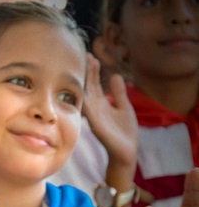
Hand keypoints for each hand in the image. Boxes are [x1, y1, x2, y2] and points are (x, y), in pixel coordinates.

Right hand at [82, 53, 137, 172]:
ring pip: (86, 96)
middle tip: (83, 54)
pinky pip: (88, 111)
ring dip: (83, 82)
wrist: (126, 152)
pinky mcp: (96, 125)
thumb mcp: (124, 107)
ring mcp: (94, 116)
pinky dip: (84, 100)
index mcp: (101, 103)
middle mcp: (94, 108)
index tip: (90, 54)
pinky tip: (83, 89)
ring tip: (81, 67)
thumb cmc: (124, 132)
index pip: (94, 83)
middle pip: (88, 86)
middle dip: (86, 71)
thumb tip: (115, 75)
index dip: (92, 70)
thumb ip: (118, 93)